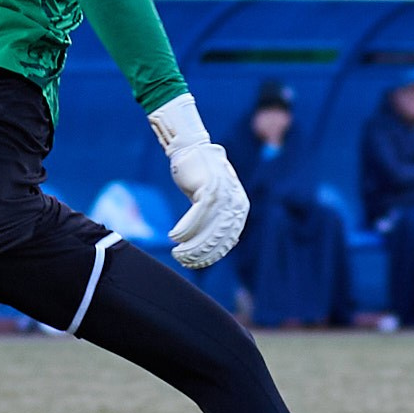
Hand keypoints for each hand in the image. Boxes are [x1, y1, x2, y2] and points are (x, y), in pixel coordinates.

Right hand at [150, 94, 249, 268]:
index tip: (196, 264)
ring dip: (191, 245)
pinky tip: (174, 237)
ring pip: (208, 229)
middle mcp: (236, 202)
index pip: (229, 240)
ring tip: (178, 253)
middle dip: (200, 253)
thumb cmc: (200, 176)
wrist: (192, 148)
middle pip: (219, 237)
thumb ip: (218, 219)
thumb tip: (221, 245)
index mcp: (240, 207)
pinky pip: (197, 216)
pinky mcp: (209, 188)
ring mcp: (224, 195)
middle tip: (183, 260)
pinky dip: (185, 229)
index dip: (212, 255)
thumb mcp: (213, 200)